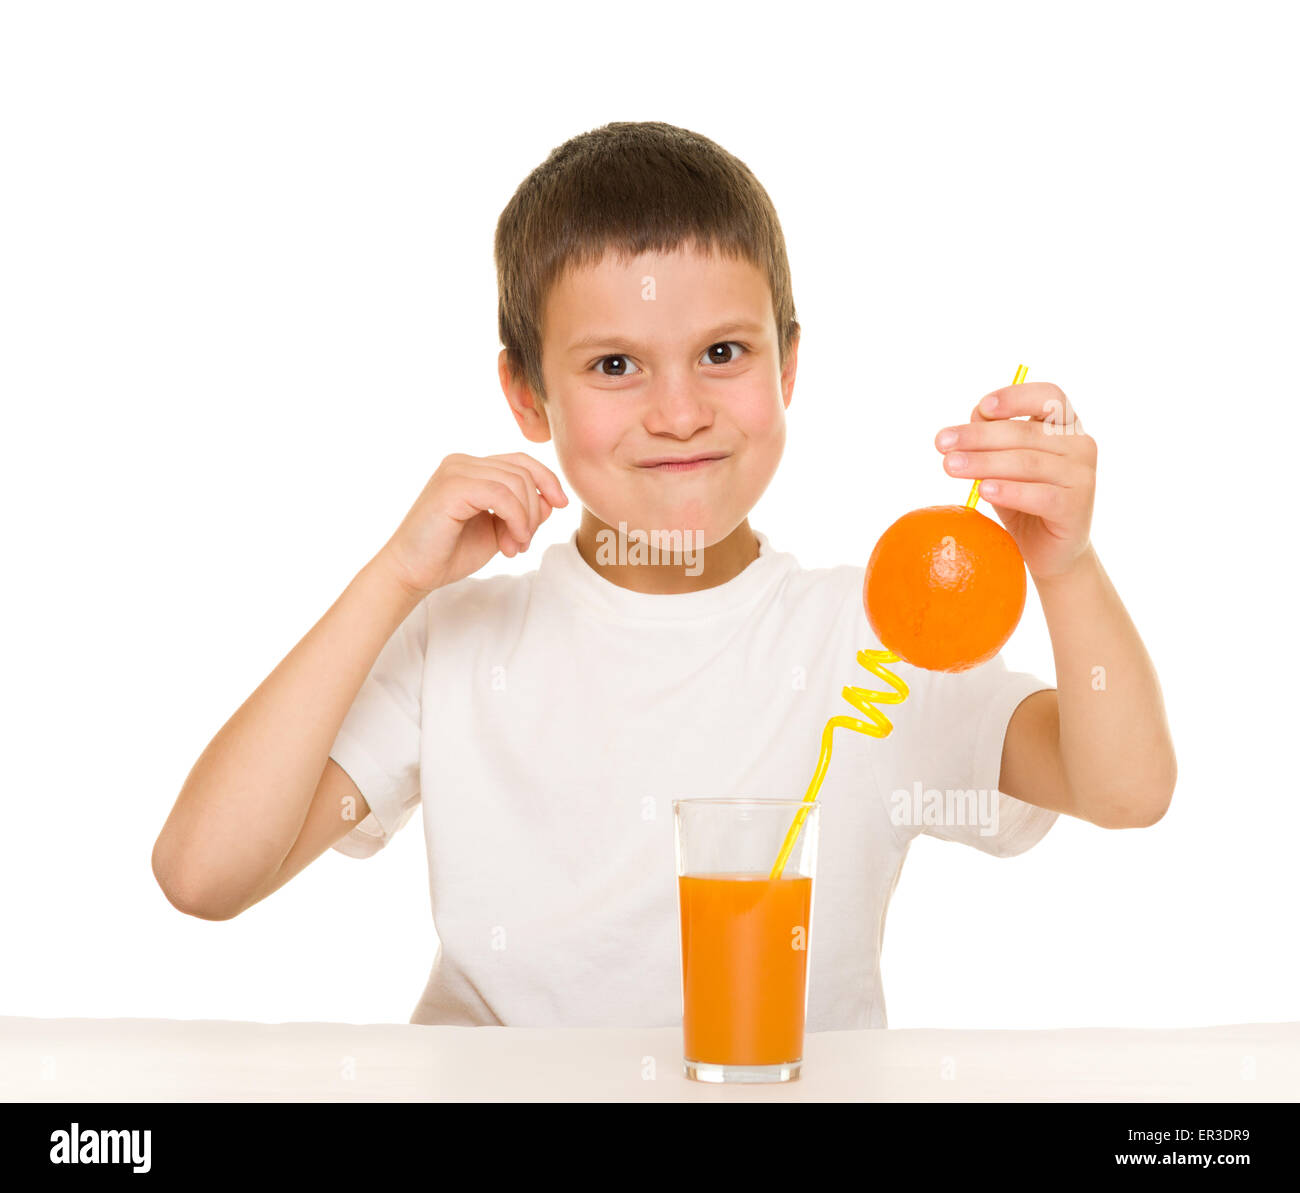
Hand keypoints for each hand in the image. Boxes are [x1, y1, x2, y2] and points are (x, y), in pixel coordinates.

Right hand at [377, 452, 568, 596]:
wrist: (412, 572)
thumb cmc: (450, 553)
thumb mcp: (498, 529)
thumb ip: (523, 511)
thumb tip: (553, 499)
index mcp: (471, 468)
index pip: (520, 461)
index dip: (547, 479)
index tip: (561, 504)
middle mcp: (462, 462)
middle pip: (522, 472)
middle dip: (534, 511)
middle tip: (521, 544)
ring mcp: (455, 471)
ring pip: (515, 483)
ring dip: (525, 520)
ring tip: (513, 546)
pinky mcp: (451, 487)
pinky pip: (501, 495)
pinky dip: (515, 520)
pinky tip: (509, 542)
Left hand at [934, 382, 1095, 580]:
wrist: (1049, 549)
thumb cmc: (1023, 497)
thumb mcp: (1003, 463)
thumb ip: (994, 436)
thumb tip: (977, 413)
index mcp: (1065, 426)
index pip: (1048, 396)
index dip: (1015, 397)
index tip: (982, 408)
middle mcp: (1080, 445)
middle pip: (1026, 433)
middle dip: (978, 437)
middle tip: (942, 443)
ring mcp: (1082, 475)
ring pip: (1028, 463)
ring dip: (984, 462)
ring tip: (950, 466)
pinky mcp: (1077, 506)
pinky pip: (1040, 495)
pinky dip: (1009, 491)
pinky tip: (984, 490)